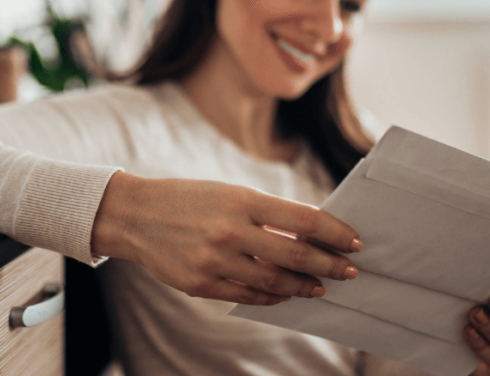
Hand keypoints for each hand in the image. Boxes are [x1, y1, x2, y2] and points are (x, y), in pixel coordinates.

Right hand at [92, 172, 361, 304]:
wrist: (135, 215)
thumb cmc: (189, 198)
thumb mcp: (230, 193)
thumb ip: (266, 214)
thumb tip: (309, 235)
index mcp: (241, 200)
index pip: (303, 219)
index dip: (335, 232)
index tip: (354, 242)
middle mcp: (230, 231)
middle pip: (295, 256)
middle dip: (329, 265)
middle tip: (349, 272)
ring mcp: (214, 261)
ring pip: (274, 282)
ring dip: (304, 286)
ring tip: (319, 286)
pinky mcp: (200, 285)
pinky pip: (247, 296)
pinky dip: (272, 297)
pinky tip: (285, 294)